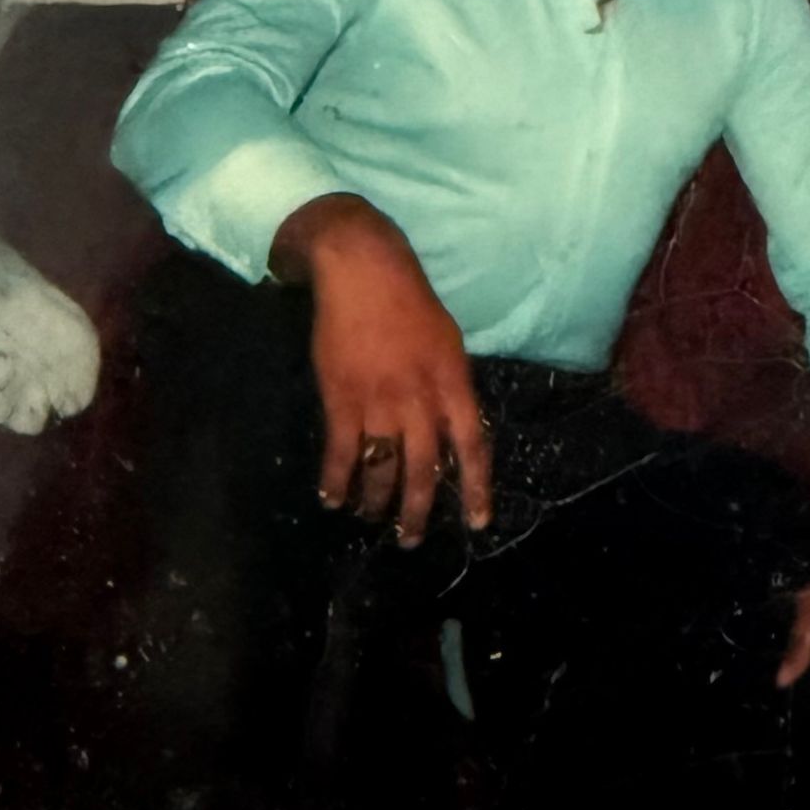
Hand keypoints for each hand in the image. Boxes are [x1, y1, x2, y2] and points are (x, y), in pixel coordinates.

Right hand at [272, 193, 491, 545]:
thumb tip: (451, 426)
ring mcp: (380, 401)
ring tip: (373, 518)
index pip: (473, 445)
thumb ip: (449, 386)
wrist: (363, 271)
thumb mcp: (447, 340)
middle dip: (419, 509)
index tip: (477, 522)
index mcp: (453, 382)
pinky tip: (333, 498)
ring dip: (378, 501)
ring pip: (384, 467)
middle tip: (411, 538)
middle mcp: (421, 398)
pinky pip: (342, 453)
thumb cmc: (409, 300)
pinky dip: (337, 481)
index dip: (476, 487)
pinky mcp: (342, 399)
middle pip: (426, 468)